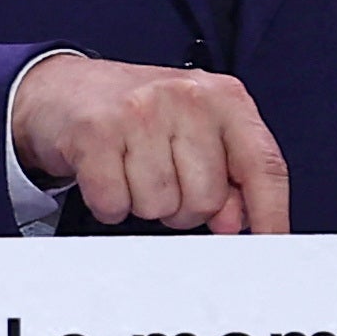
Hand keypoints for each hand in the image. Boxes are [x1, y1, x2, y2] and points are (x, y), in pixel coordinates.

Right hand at [8, 52, 291, 232]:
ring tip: (132, 169)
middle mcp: (187, 96)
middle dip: (184, 207)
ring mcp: (140, 111)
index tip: (273, 247)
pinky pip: (115, 204)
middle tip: (161, 177)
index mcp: (224, 97)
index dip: (271, 214)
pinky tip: (106, 172)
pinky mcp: (96, 131)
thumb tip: (236, 221)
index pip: (263, 165)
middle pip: (207, 200)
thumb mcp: (196, 131)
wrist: (64, 88)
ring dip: (143, 204)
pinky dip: (109, 203)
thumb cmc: (139, 114)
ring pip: (160, 207)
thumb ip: (227, 172)